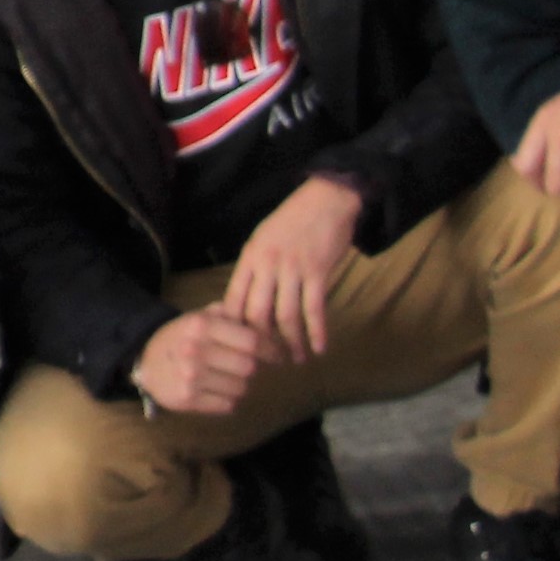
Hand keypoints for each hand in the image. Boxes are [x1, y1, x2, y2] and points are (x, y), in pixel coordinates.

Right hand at [130, 307, 269, 417]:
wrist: (143, 361)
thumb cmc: (180, 338)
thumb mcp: (200, 318)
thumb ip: (230, 315)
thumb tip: (265, 322)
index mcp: (201, 326)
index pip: (252, 341)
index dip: (270, 349)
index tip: (275, 355)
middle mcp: (195, 350)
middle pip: (249, 367)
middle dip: (251, 368)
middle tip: (243, 366)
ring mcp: (190, 376)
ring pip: (240, 388)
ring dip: (238, 384)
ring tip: (224, 378)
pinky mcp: (187, 399)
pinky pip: (227, 405)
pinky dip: (226, 400)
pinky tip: (214, 390)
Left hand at [215, 176, 362, 365]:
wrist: (326, 200)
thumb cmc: (293, 221)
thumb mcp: (262, 240)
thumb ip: (254, 268)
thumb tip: (246, 301)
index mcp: (249, 258)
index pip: (233, 300)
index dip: (234, 328)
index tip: (238, 346)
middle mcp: (266, 266)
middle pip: (256, 314)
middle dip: (261, 343)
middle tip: (268, 360)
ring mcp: (291, 270)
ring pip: (285, 317)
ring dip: (291, 343)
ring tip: (295, 359)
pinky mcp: (317, 273)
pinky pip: (314, 310)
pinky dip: (317, 332)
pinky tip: (319, 348)